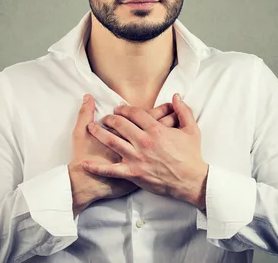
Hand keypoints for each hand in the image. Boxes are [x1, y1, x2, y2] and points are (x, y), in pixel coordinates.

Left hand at [82, 94, 207, 209]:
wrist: (191, 181)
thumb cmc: (191, 156)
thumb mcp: (192, 130)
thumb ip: (184, 111)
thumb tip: (176, 96)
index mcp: (156, 130)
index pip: (135, 113)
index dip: (124, 109)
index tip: (119, 109)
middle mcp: (143, 141)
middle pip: (120, 124)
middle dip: (110, 118)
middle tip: (106, 117)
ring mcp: (136, 158)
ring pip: (112, 141)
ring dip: (99, 133)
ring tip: (90, 128)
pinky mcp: (133, 173)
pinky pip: (111, 170)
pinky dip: (97, 167)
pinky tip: (86, 163)